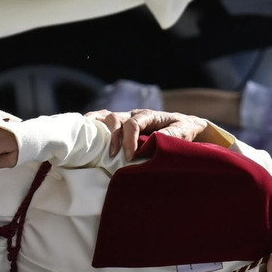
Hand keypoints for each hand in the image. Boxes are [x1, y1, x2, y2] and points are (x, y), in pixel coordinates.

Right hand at [90, 108, 211, 159]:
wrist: (185, 127)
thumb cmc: (184, 130)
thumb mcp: (182, 132)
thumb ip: (169, 135)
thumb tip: (152, 141)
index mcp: (148, 115)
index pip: (133, 123)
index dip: (129, 140)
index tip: (131, 156)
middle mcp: (134, 115)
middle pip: (115, 118)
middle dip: (113, 137)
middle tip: (114, 155)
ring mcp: (125, 119)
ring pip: (106, 118)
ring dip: (99, 130)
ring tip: (91, 144)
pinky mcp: (121, 127)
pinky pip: (103, 123)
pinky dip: (94, 127)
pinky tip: (86, 137)